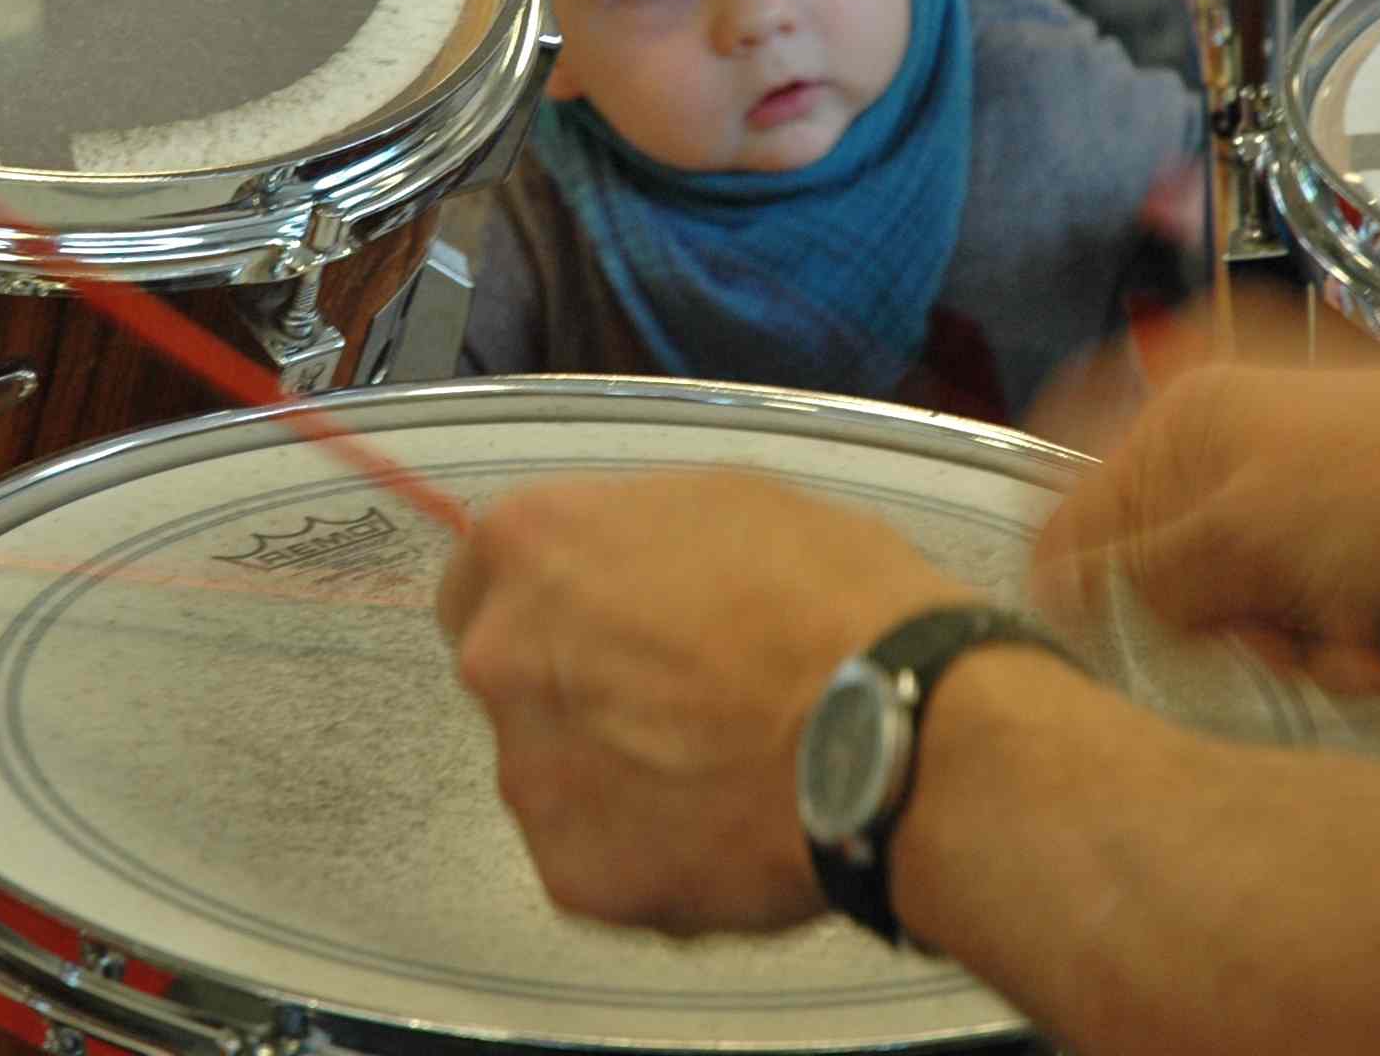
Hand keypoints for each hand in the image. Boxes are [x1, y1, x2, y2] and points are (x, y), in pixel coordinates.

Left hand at [436, 470, 958, 933]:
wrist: (898, 732)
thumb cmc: (833, 597)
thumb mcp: (731, 504)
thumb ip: (639, 539)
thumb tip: (623, 575)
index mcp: (532, 548)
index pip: (481, 574)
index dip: (546, 598)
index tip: (601, 618)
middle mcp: (501, 660)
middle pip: (508, 676)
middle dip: (573, 684)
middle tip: (673, 696)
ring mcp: (531, 777)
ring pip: (551, 771)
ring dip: (610, 770)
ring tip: (719, 770)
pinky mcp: (574, 876)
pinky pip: (598, 854)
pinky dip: (648, 846)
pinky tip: (726, 826)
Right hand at [1031, 318, 1379, 691]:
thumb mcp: (1240, 531)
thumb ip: (1134, 574)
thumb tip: (1050, 595)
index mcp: (1191, 426)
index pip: (1079, 515)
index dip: (1083, 588)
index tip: (1097, 644)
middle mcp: (1238, 473)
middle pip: (1162, 596)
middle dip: (1216, 632)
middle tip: (1258, 625)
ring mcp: (1301, 530)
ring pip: (1237, 640)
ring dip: (1289, 657)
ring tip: (1342, 630)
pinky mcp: (1359, 584)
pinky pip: (1307, 657)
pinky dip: (1344, 664)